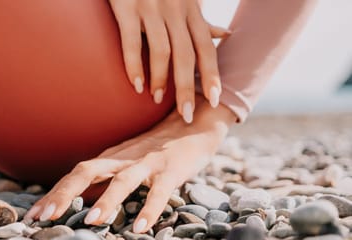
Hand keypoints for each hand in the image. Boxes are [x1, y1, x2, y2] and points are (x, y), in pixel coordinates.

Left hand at [24, 96, 236, 232]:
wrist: (195, 121)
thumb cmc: (157, 149)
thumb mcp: (126, 162)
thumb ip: (105, 179)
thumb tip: (78, 201)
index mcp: (110, 159)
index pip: (75, 174)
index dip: (53, 193)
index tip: (30, 216)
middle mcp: (123, 158)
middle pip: (87, 171)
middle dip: (63, 194)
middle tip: (44, 218)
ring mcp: (148, 163)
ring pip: (123, 180)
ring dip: (106, 200)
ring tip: (91, 222)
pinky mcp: (172, 170)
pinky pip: (160, 191)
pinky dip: (150, 209)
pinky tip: (140, 228)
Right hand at [108, 0, 229, 122]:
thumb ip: (202, 20)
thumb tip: (226, 35)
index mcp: (191, 11)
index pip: (206, 48)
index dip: (212, 74)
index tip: (214, 100)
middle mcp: (175, 11)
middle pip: (186, 55)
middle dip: (188, 87)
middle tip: (186, 114)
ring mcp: (151, 8)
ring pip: (161, 50)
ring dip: (160, 78)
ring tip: (157, 99)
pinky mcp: (127, 7)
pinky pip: (131, 40)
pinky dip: (133, 64)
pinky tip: (135, 84)